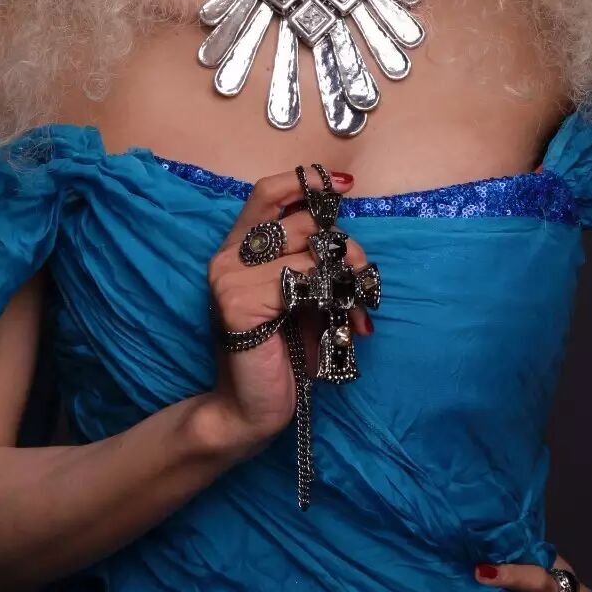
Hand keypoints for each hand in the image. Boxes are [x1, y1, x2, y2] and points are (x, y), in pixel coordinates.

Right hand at [207, 166, 374, 444]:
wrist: (252, 409)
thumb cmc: (283, 354)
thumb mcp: (304, 298)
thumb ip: (314, 264)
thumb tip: (349, 242)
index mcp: (240, 248)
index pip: (267, 193)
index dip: (306, 183)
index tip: (345, 186)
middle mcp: (228, 255)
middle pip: (303, 220)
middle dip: (345, 245)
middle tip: (364, 276)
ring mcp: (228, 277)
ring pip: (308, 250)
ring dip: (347, 276)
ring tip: (360, 307)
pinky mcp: (238, 302)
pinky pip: (302, 281)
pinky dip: (333, 299)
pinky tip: (345, 324)